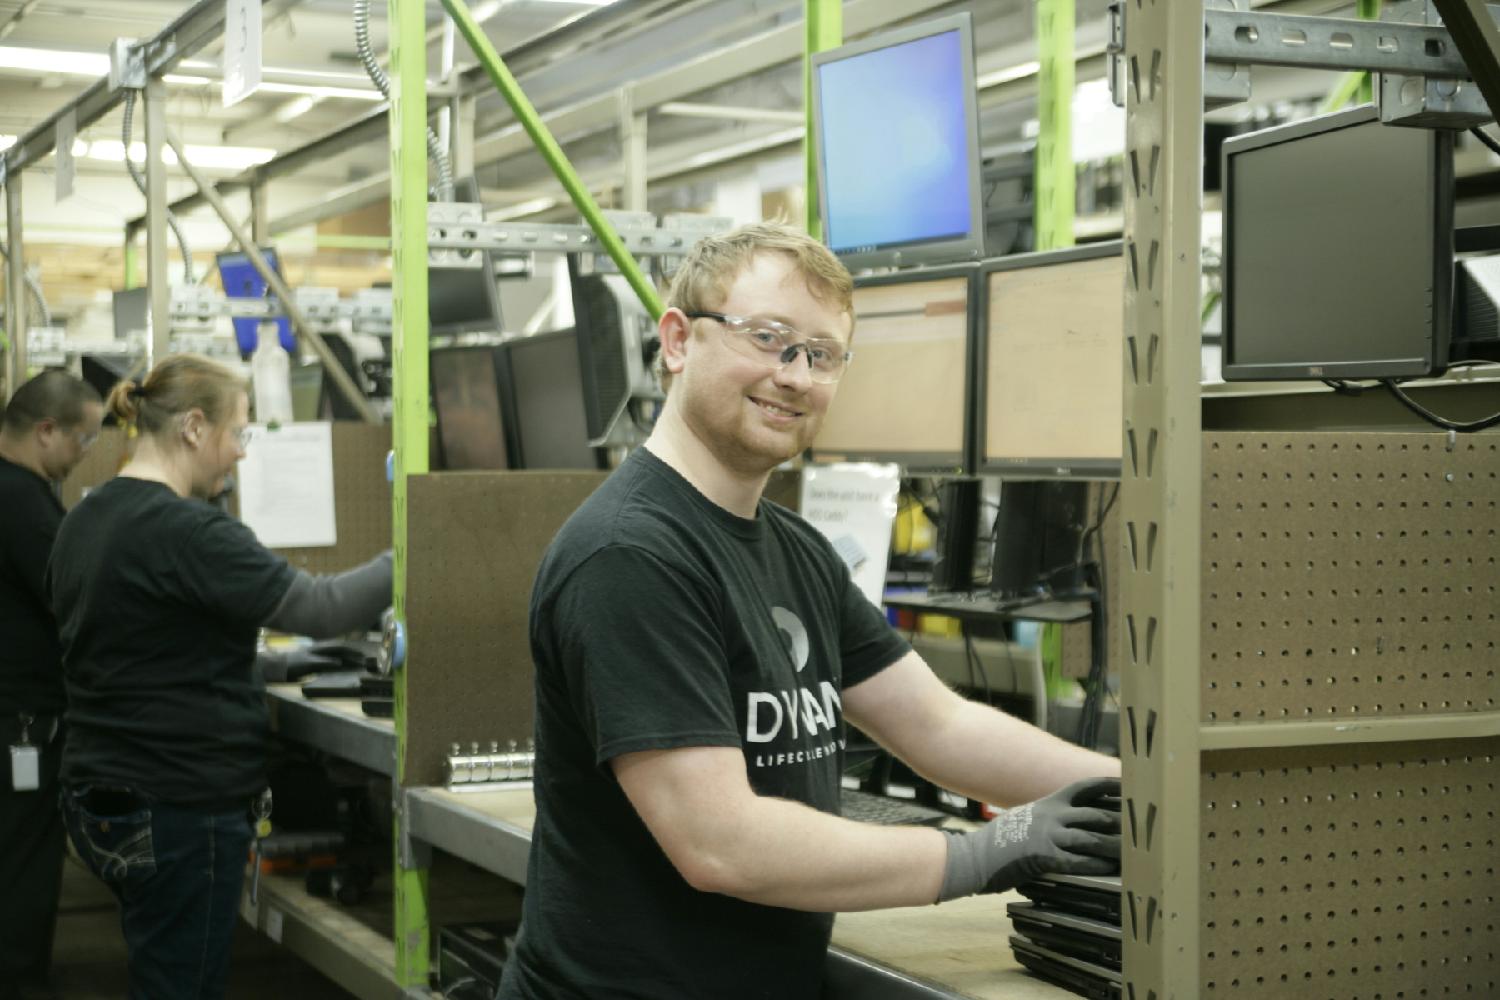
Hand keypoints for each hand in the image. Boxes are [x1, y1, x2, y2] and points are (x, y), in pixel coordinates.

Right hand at [936, 776, 1120, 901]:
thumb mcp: (1025, 818)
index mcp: (1048, 803)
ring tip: (1135, 853)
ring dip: (1115, 847)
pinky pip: (1078, 861)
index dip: (1109, 786)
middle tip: (1142, 828)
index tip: (1131, 785)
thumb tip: (1069, 821)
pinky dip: (1097, 865)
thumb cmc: (1000, 841)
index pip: (1084, 788)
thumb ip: (1048, 816)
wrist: (974, 856)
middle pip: (1096, 815)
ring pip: (1091, 838)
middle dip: (1121, 823)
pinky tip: (1110, 869)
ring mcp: (1048, 835)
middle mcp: (1051, 814)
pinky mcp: (1044, 856)